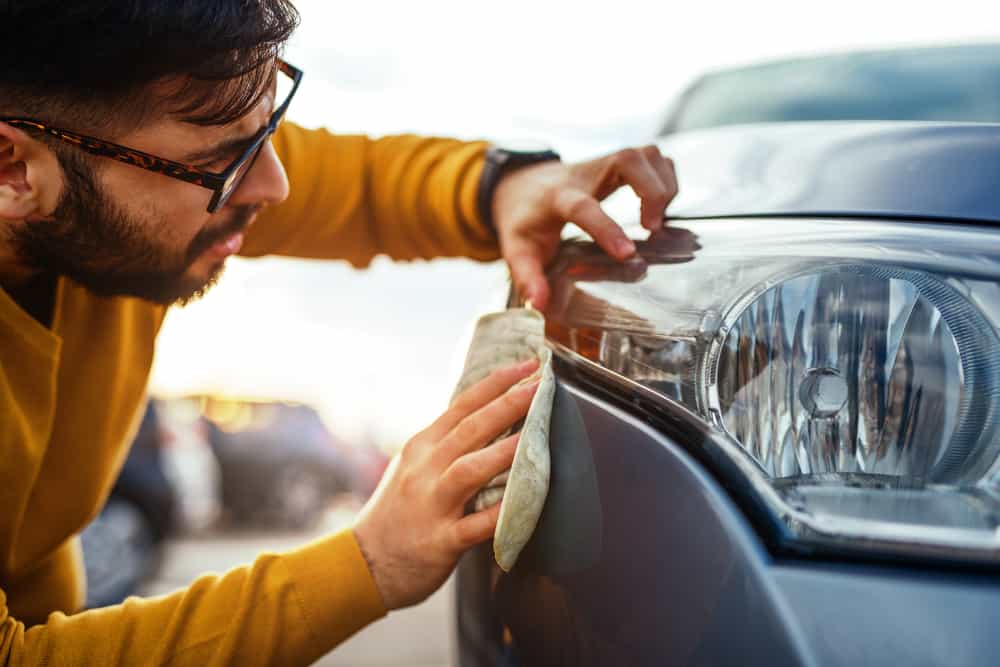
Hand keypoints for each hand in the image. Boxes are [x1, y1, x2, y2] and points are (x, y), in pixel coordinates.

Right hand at [352, 358, 539, 609]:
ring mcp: (431, 505)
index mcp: (421, 447)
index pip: (462, 406)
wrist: (364, 564)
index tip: (527, 365)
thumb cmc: (398, 513)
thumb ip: (445, 444)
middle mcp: (425, 470)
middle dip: (507, 405)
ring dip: (504, 452)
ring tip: (534, 436)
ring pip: (469, 470)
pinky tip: (523, 504)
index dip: (496, 384)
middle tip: (540, 386)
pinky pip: (474, 526)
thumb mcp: (414, 467)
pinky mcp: (440, 541)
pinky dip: (498, 513)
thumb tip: (486, 415)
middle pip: (470, 430)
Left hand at [491, 145, 677, 309]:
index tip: (628, 254)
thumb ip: (527, 277)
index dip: (607, 229)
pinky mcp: (617, 164)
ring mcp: (603, 164)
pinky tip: (658, 206)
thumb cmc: (523, 220)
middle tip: (653, 229)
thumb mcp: (517, 250)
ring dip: (663, 184)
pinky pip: (653, 158)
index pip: (583, 207)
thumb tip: (540, 305)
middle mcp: (583, 175)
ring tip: (656, 220)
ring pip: (645, 154)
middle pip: (626, 159)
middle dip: (652, 191)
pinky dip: (665, 179)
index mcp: (557, 198)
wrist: (520, 185)